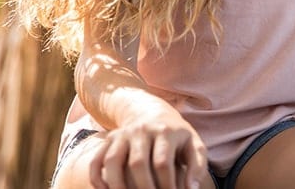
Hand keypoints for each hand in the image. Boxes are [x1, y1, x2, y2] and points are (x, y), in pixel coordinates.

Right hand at [89, 117, 209, 188]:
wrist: (153, 113)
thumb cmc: (177, 137)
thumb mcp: (193, 145)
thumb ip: (197, 165)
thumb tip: (191, 188)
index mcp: (166, 132)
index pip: (162, 163)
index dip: (166, 185)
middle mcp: (142, 130)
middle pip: (138, 163)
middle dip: (143, 188)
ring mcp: (123, 134)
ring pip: (113, 160)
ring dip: (117, 185)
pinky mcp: (109, 139)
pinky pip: (97, 159)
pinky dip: (97, 177)